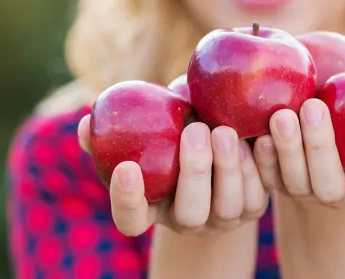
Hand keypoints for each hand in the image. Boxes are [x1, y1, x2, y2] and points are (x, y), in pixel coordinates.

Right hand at [78, 119, 268, 235]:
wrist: (220, 131)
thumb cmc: (173, 127)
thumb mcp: (148, 124)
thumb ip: (118, 127)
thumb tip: (86, 124)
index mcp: (153, 206)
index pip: (131, 220)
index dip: (126, 202)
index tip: (126, 168)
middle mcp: (187, 219)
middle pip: (189, 214)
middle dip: (193, 173)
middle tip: (193, 130)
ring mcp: (222, 217)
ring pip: (227, 207)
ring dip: (228, 169)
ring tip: (225, 130)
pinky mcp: (252, 206)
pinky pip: (257, 194)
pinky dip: (258, 167)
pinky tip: (257, 138)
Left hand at [253, 89, 344, 206]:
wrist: (319, 110)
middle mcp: (341, 191)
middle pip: (332, 187)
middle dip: (321, 149)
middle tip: (314, 108)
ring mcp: (307, 190)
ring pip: (297, 182)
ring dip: (289, 149)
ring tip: (283, 115)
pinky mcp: (277, 181)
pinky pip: (266, 177)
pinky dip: (263, 158)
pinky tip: (260, 134)